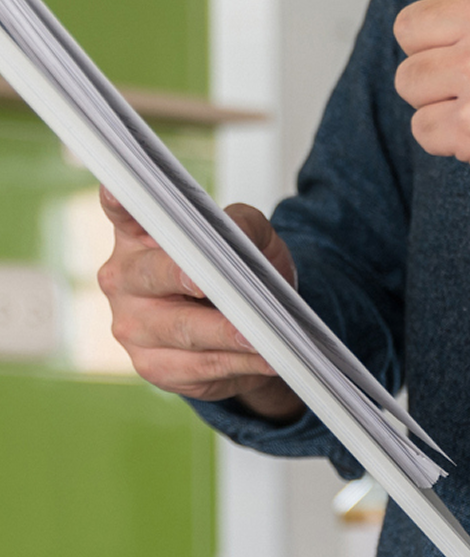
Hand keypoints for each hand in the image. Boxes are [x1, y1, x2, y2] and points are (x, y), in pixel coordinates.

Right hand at [96, 188, 303, 419]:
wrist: (249, 326)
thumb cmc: (239, 270)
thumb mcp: (251, 236)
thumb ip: (241, 225)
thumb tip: (235, 234)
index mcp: (141, 235)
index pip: (123, 212)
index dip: (119, 202)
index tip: (119, 190)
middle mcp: (125, 278)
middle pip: (150, 274)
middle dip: (181, 276)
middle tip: (207, 280)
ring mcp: (133, 325)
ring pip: (180, 328)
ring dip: (225, 332)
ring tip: (259, 333)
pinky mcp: (153, 365)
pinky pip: (197, 366)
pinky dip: (234, 361)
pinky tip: (263, 357)